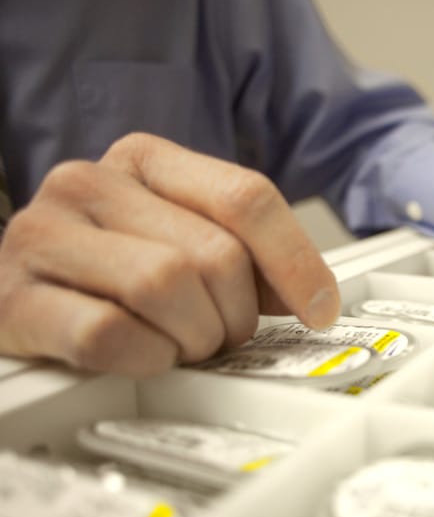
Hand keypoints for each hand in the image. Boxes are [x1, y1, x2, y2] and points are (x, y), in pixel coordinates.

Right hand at [0, 133, 339, 376]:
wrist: (10, 287)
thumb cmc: (106, 268)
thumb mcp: (179, 238)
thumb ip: (244, 253)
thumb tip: (313, 297)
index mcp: (144, 159)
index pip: (246, 198)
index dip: (296, 261)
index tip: (320, 308)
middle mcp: (89, 183)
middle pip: (215, 255)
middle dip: (234, 314)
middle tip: (217, 334)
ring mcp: (43, 236)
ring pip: (166, 287)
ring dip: (192, 337)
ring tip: (179, 343)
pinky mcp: (13, 298)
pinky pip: (107, 335)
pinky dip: (144, 358)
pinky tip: (142, 354)